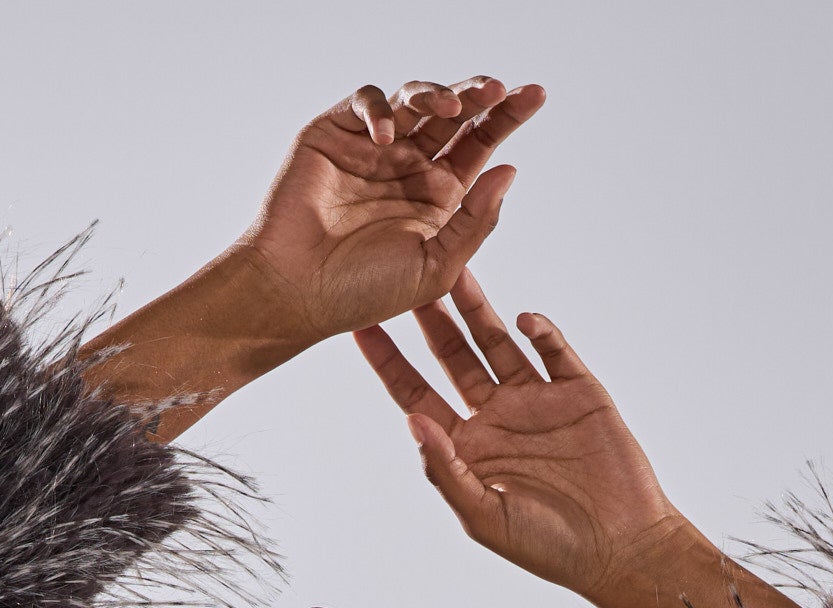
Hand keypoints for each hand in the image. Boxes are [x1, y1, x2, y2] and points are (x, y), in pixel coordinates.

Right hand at [240, 79, 545, 345]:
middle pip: (454, 115)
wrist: (297, 293)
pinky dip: (380, 109)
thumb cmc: (362, 293)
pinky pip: (365, 102)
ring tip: (452, 107)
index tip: (535, 95)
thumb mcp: (436, 268)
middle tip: (499, 89)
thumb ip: (475, 222)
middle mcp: (409, 166)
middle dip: (480, 96)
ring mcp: (372, 147)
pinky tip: (387, 135)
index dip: (507, 118)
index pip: (480, 145)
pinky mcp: (335, 133)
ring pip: (414, 100)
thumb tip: (510, 169)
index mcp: (438, 196)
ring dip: (437, 94)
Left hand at [352, 275, 678, 603]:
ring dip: (478, 309)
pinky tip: (524, 320)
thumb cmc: (549, 547)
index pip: (417, 396)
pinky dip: (540, 331)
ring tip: (457, 271)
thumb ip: (446, 471)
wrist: (620, 549)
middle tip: (406, 274)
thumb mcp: (485, 517)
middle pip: (453, 357)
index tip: (361, 328)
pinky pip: (554, 351)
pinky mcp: (578, 391)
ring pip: (498, 342)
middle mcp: (497, 418)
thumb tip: (413, 423)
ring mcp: (537, 400)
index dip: (389, 363)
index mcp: (468, 449)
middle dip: (430, 319)